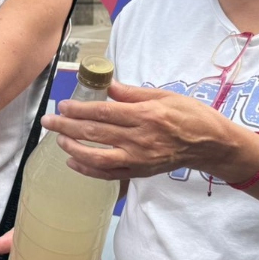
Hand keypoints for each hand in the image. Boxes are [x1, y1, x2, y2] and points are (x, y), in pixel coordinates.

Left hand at [40, 82, 247, 181]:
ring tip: (59, 141)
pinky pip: (109, 174)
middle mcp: (140, 138)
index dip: (79, 109)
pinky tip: (73, 163)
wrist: (210, 145)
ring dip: (74, 149)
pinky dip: (89, 170)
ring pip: (98, 157)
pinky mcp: (140, 172)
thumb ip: (133, 93)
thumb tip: (108, 85)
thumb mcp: (164, 95)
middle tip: (48, 121)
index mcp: (145, 115)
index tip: (63, 104)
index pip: (104, 112)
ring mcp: (139, 158)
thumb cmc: (190, 115)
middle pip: (96, 133)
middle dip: (67, 127)